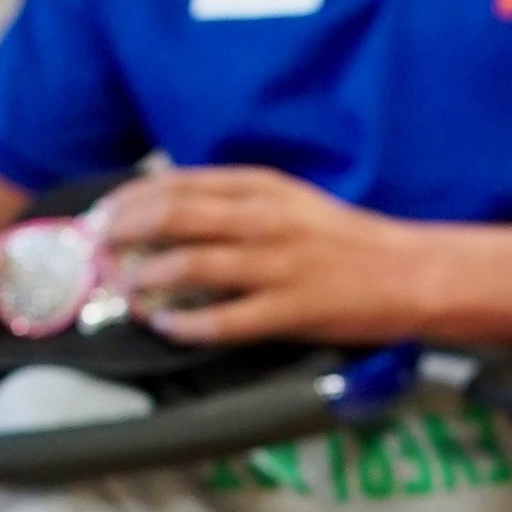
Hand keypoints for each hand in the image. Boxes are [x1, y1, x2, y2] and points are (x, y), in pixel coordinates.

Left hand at [92, 166, 431, 345]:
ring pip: (192, 266)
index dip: (131, 198)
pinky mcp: (292, 310)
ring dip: (148, 280)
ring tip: (128, 292)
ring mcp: (278, 266)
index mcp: (264, 188)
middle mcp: (266, 220)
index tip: (103, 214)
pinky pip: (225, 320)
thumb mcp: (291, 201)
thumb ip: (238, 202)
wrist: (411, 272)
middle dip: (126, 233)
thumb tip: (172, 212)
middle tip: (100, 250)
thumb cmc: (347, 240)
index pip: (180, 182)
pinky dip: (188, 326)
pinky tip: (168, 329)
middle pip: (175, 216)